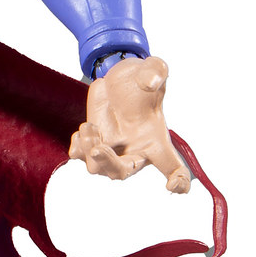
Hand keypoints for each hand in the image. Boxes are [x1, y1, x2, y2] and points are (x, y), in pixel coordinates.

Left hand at [68, 57, 190, 193]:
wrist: (119, 78)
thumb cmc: (141, 79)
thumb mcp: (153, 69)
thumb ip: (156, 72)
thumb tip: (150, 82)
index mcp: (156, 140)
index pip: (174, 168)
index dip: (178, 182)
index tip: (171, 186)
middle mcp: (134, 150)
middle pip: (121, 172)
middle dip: (108, 164)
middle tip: (98, 149)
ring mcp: (110, 147)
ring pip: (95, 167)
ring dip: (88, 150)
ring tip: (89, 126)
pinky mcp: (92, 140)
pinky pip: (79, 155)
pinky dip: (77, 148)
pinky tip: (83, 130)